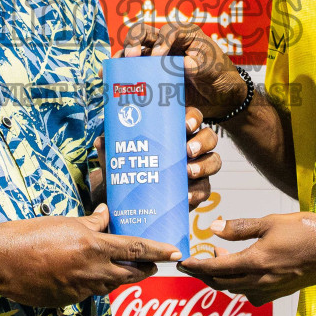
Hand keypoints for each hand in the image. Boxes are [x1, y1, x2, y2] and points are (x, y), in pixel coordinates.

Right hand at [0, 205, 181, 308]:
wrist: (2, 261)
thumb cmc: (32, 235)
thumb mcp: (66, 222)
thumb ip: (91, 222)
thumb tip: (106, 215)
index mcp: (94, 247)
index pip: (136, 249)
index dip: (158, 251)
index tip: (175, 252)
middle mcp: (92, 271)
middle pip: (130, 274)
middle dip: (144, 270)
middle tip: (153, 265)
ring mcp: (80, 290)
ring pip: (109, 285)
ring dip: (117, 276)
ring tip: (119, 267)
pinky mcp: (67, 301)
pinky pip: (88, 293)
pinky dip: (91, 283)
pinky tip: (82, 274)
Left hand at [88, 107, 221, 208]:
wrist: (129, 198)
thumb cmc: (127, 166)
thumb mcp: (118, 154)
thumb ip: (110, 146)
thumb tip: (101, 141)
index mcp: (175, 129)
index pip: (192, 116)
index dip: (193, 118)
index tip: (185, 124)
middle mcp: (191, 145)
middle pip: (209, 137)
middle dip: (202, 142)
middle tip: (187, 151)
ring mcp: (197, 167)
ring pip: (214, 161)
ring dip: (205, 166)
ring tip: (188, 172)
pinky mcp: (197, 189)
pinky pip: (206, 189)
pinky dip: (199, 192)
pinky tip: (188, 196)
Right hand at [123, 21, 248, 121]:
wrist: (220, 96)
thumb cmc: (218, 74)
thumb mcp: (212, 67)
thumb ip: (198, 64)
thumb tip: (182, 66)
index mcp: (183, 35)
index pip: (167, 30)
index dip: (161, 41)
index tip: (158, 57)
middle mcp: (166, 43)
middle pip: (142, 33)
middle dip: (133, 43)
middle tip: (131, 58)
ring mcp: (155, 58)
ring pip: (132, 51)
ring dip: (121, 58)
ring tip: (111, 69)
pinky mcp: (150, 74)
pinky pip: (132, 70)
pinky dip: (120, 74)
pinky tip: (108, 81)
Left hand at [176, 212, 315, 306]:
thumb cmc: (306, 230)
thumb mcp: (270, 222)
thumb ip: (240, 228)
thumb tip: (214, 229)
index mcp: (256, 263)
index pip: (216, 269)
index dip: (196, 266)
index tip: (181, 263)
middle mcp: (261, 282)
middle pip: (222, 284)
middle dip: (204, 274)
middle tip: (193, 263)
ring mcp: (272, 290)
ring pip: (237, 289)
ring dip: (223, 277)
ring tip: (219, 257)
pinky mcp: (281, 291)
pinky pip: (253, 293)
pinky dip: (241, 283)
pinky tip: (243, 269)